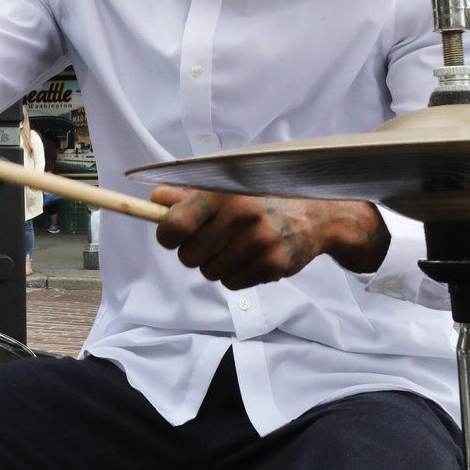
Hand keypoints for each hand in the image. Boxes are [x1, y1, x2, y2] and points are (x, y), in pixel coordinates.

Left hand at [150, 186, 388, 289]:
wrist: (315, 214)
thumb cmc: (262, 198)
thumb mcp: (227, 186)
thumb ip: (189, 194)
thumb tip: (154, 201)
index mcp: (222, 193)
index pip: (174, 224)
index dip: (167, 235)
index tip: (172, 236)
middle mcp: (239, 216)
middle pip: (188, 256)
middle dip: (194, 252)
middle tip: (212, 240)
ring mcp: (257, 242)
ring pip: (209, 273)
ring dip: (216, 265)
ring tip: (235, 247)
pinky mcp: (271, 265)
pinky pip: (231, 283)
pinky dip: (235, 275)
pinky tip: (250, 258)